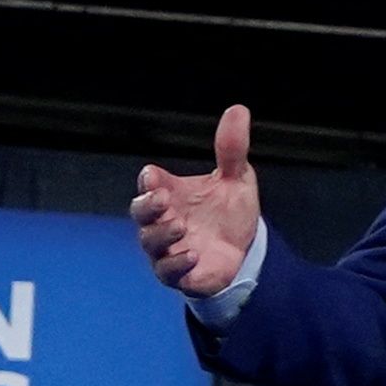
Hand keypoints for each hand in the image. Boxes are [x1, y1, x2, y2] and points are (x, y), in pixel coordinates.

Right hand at [129, 105, 259, 296]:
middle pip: (140, 213)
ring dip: (162, 235)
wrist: (246, 251)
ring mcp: (168, 249)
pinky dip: (177, 264)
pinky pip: (168, 272)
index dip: (148, 181)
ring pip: (150, 243)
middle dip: (146, 206)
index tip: (154, 176)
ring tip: (181, 226)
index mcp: (171, 193)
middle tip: (163, 199)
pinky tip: (192, 256)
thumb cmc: (230, 212)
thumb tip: (238, 110)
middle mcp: (163, 220)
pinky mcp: (180, 274)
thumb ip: (231, 149)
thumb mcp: (236, 178)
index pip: (149, 184)